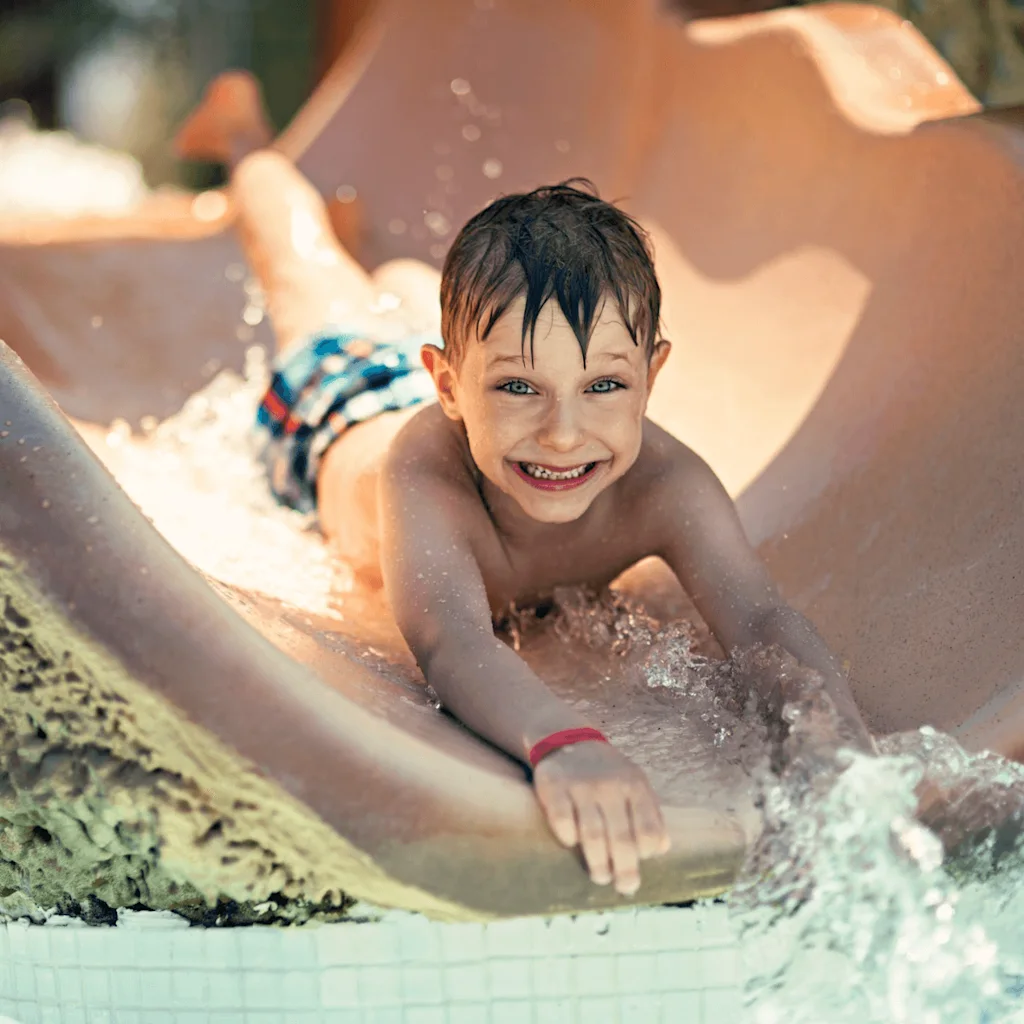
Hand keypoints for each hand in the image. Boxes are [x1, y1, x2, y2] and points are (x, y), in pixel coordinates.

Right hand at [532, 741, 670, 894]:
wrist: (567, 740)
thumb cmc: (607, 772)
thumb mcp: (634, 783)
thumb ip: (649, 813)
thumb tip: (662, 849)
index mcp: (635, 785)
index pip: (649, 828)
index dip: (647, 851)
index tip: (642, 862)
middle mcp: (610, 785)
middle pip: (621, 837)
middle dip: (626, 869)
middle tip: (626, 887)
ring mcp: (581, 786)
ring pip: (592, 834)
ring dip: (598, 862)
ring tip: (601, 877)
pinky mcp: (554, 787)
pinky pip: (562, 820)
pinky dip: (568, 838)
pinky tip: (571, 844)